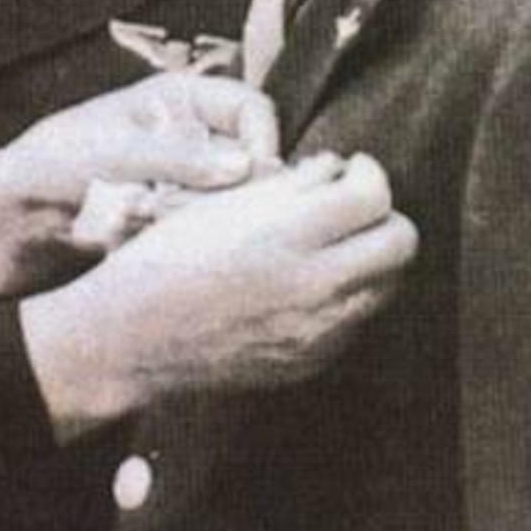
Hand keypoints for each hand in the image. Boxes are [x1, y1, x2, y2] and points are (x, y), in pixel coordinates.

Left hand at [0, 72, 280, 297]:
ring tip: (173, 234)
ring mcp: (179, 189)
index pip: (250, 108)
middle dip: (239, 192)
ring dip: (211, 224)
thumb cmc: (41, 169)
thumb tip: (246, 167)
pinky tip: (162, 254)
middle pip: (250, 163)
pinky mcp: (169, 233)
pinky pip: (204, 240)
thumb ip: (176, 158)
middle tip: (217, 218)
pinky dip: (193, 248)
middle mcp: (186, 143)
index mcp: (175, 102)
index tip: (253, 177)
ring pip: (231, 207)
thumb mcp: (110, 152)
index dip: (261, 140)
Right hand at [19, 152, 416, 438]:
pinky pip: (356, 322)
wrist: (130, 339)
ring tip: (330, 242)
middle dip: (383, 214)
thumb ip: (287, 185)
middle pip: (401, 243)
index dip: (370, 173)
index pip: (373, 197)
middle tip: (350, 203)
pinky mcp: (311, 362)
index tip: (353, 168)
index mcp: (285, 239)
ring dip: (370, 256)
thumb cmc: (162, 262)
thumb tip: (335, 169)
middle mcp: (313, 290)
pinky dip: (346, 295)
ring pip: (388, 284)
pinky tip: (307, 282)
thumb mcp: (218, 204)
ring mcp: (317, 334)